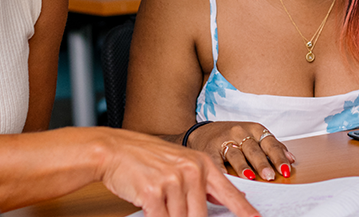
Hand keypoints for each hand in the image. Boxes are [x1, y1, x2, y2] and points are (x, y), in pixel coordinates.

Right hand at [95, 127, 259, 216]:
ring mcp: (174, 181)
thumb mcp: (182, 163)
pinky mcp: (154, 193)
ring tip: (158, 201)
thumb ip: (204, 183)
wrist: (114, 149)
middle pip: (201, 216)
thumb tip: (225, 201)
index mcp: (203, 164)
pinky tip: (150, 207)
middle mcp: (192, 171)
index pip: (230, 194)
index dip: (244, 211)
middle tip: (175, 207)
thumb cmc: (146, 158)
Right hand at [185, 121, 294, 180]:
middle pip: (253, 149)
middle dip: (262, 164)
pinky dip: (221, 169)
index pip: (270, 143)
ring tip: (250, 177)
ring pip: (236, 154)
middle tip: (269, 176)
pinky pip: (215, 160)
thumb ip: (272, 146)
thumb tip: (291, 159)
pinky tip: (226, 176)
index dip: (278, 157)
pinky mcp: (209, 149)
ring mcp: (224, 140)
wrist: (204, 132)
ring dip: (244, 167)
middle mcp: (240, 132)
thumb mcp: (255, 136)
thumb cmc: (234, 136)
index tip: (285, 170)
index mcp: (254, 129)